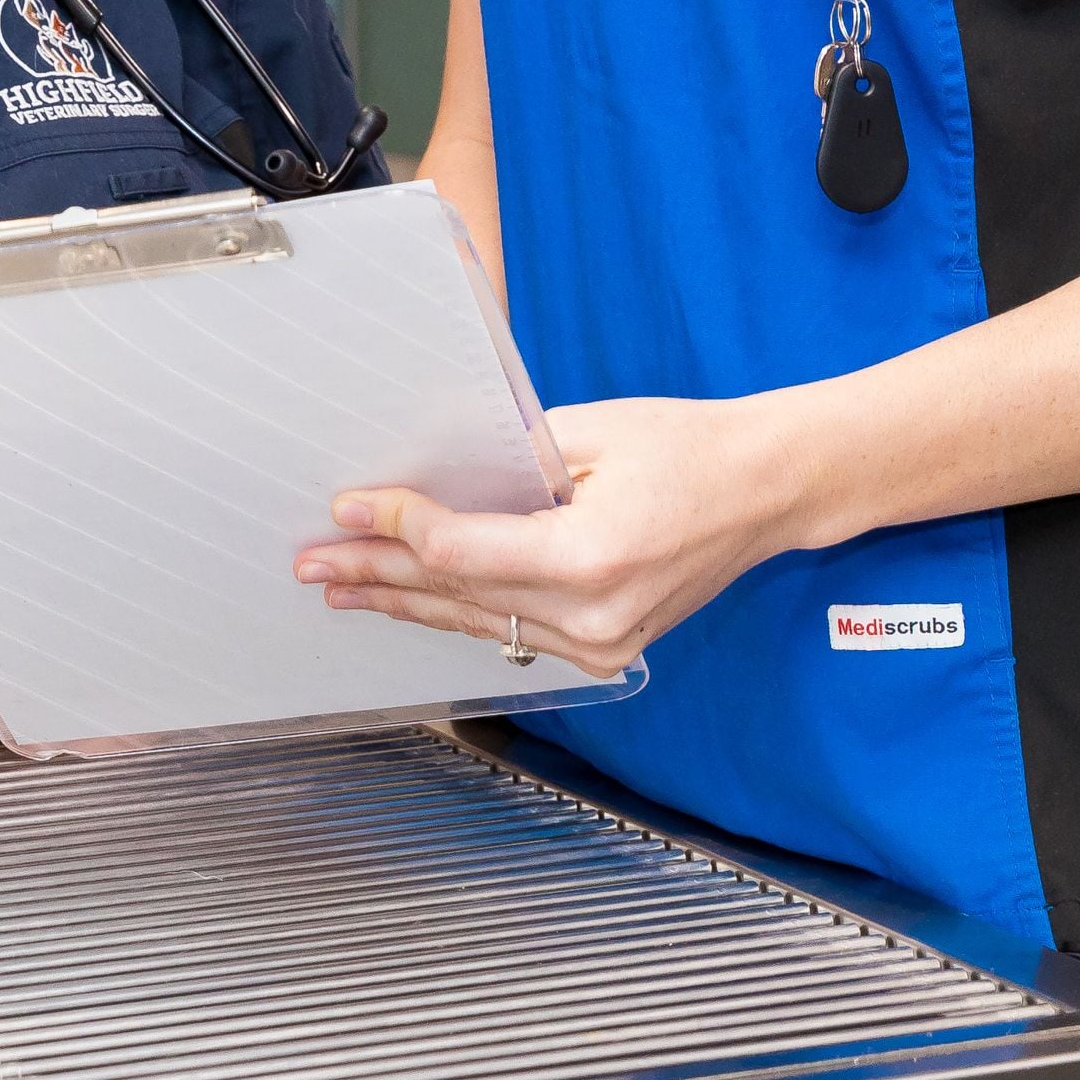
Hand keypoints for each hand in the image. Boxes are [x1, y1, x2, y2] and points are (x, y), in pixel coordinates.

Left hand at [293, 396, 800, 675]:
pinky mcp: (607, 649)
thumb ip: (508, 462)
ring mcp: (602, 642)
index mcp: (588, 557)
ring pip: (478, 623)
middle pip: (455, 596)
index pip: (460, 552)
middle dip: (377, 573)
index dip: (396, 527)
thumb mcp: (591, 431)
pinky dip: (460, 613)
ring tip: (343, 587)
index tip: (348, 506)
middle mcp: (592, 615)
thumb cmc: (688, 446)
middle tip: (313, 562)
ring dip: (406, 601)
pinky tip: (412, 601)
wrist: (767, 490)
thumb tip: (432, 480)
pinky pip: (513, 632)